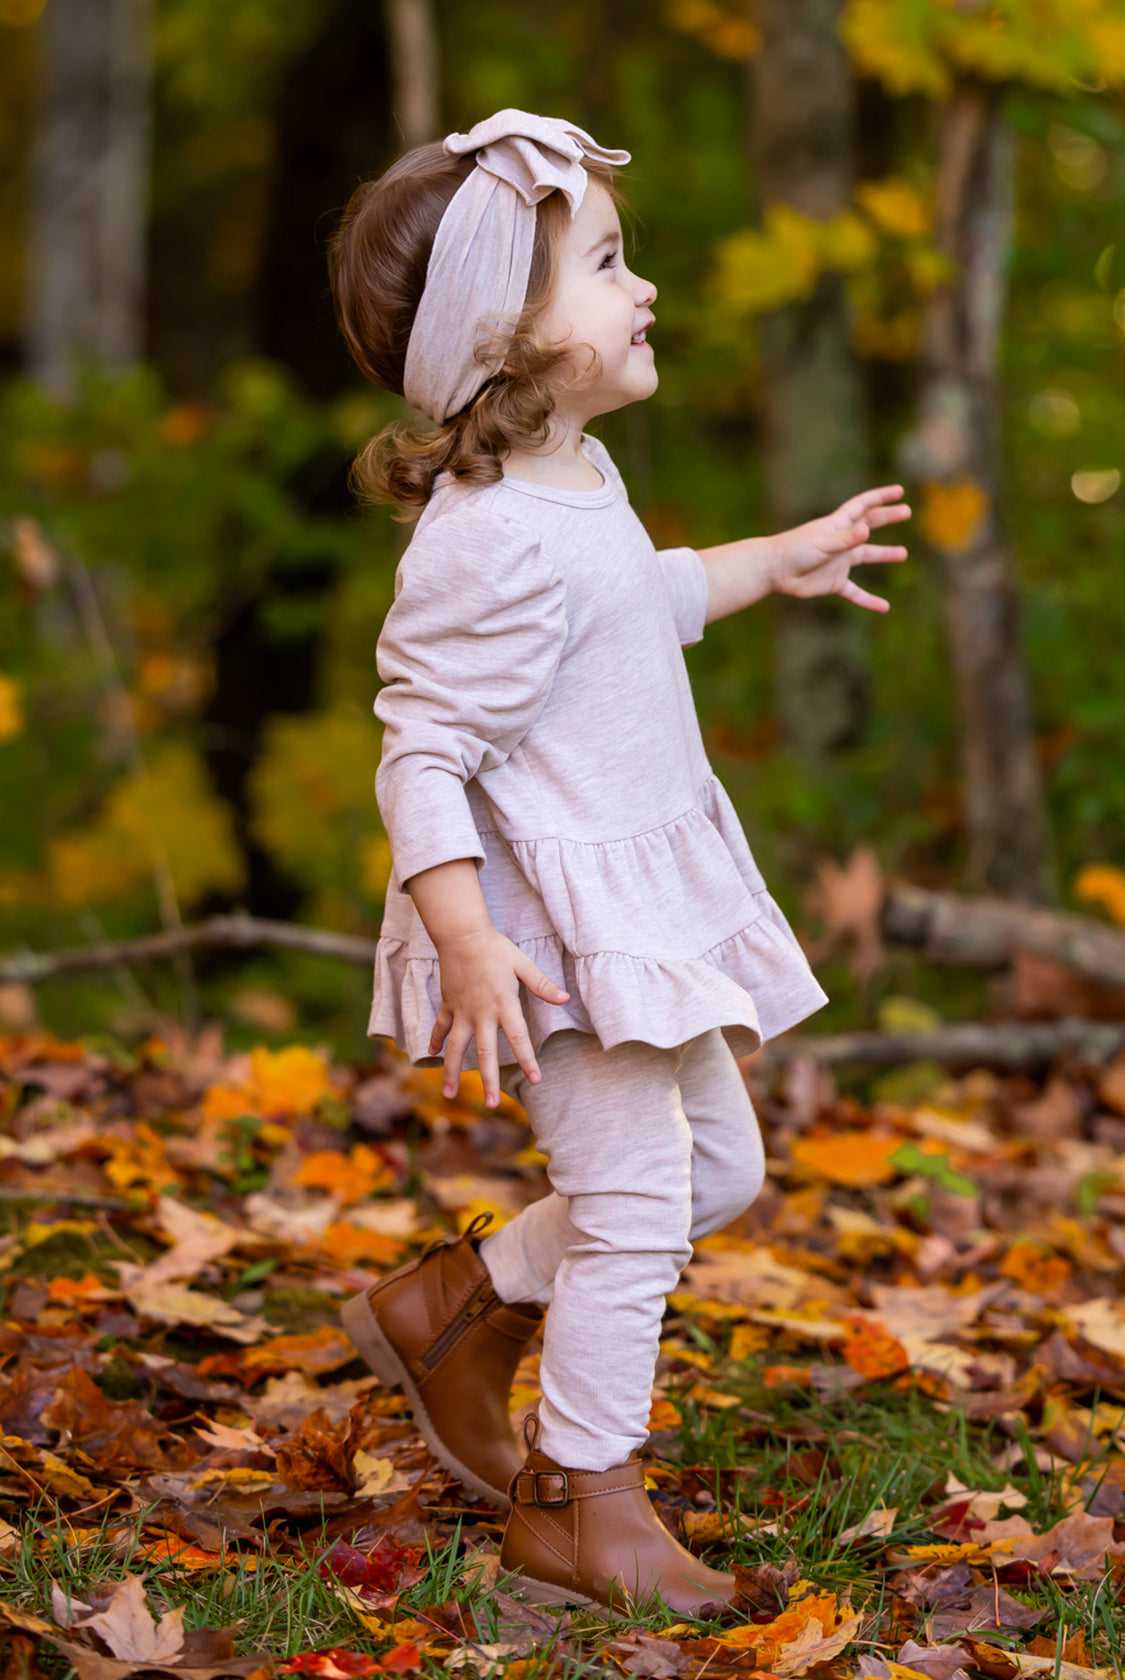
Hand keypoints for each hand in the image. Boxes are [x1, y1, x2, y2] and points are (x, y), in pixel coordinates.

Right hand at [428, 926, 570, 1108]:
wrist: (461, 935)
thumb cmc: (495, 948)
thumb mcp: (522, 964)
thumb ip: (542, 984)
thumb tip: (564, 998)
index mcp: (503, 1005)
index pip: (519, 1038)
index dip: (528, 1060)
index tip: (536, 1079)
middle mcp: (481, 1014)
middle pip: (485, 1053)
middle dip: (488, 1079)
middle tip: (489, 1104)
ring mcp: (462, 1012)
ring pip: (456, 1048)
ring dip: (452, 1071)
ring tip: (449, 1094)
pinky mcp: (448, 1005)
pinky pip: (441, 1028)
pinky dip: (436, 1041)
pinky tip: (432, 1056)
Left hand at [770, 484, 910, 613]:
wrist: (774, 572)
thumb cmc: (794, 551)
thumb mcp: (821, 543)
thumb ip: (844, 539)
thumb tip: (866, 531)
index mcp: (838, 525)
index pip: (863, 506)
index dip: (881, 497)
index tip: (899, 491)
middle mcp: (841, 541)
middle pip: (869, 524)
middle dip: (887, 517)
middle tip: (907, 511)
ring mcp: (839, 562)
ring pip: (867, 556)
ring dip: (884, 554)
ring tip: (903, 554)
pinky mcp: (834, 582)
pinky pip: (855, 592)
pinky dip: (869, 600)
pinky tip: (884, 607)